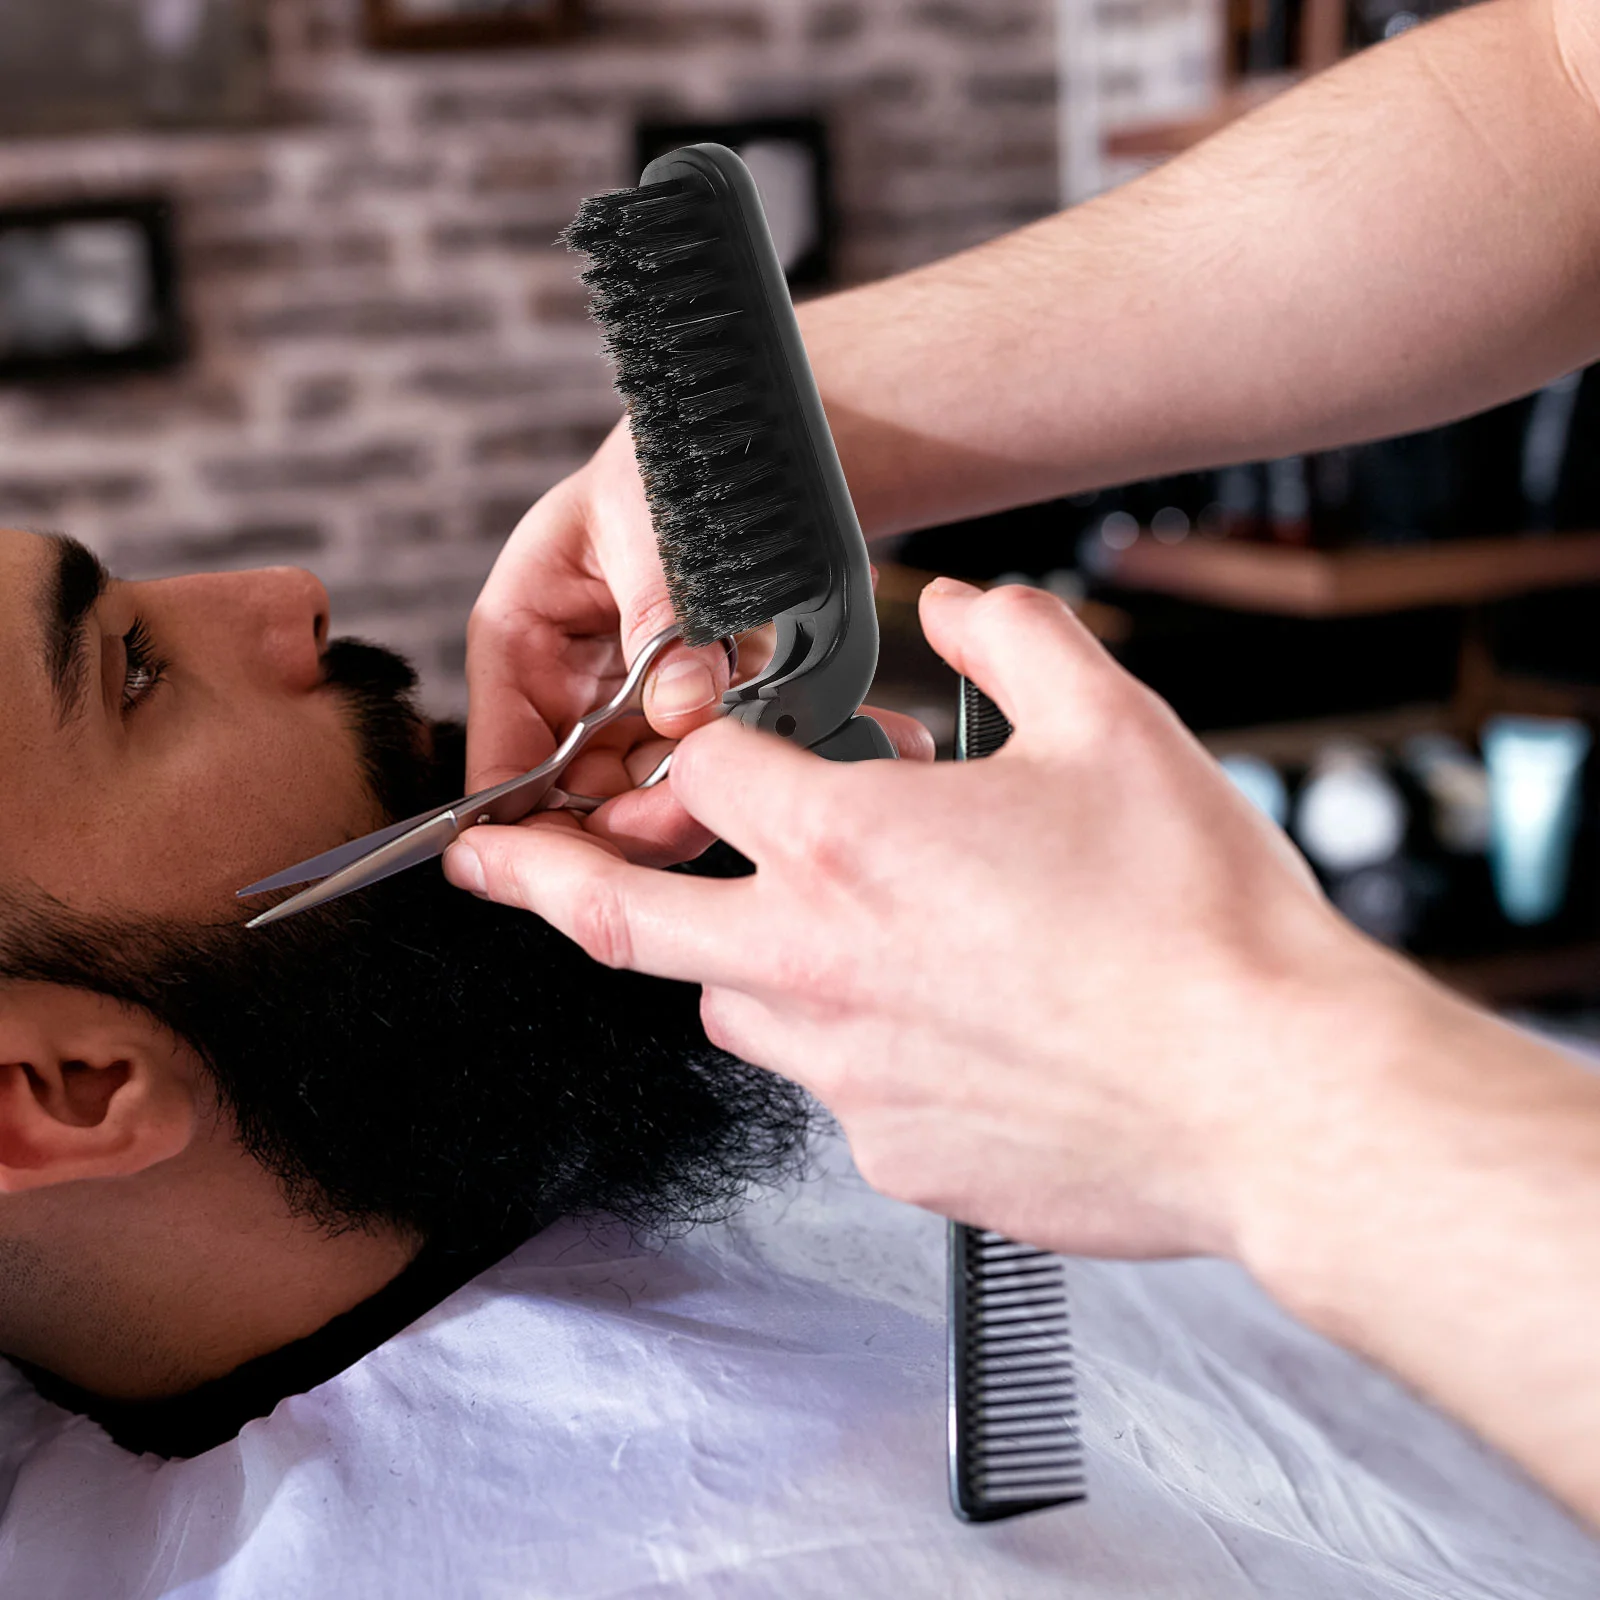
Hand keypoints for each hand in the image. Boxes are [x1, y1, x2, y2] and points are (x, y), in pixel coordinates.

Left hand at [445, 578, 1406, 1259]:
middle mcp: (816, 959)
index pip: (708, 761)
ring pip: (728, 1002)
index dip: (709, 726)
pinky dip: (845, 1041)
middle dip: (534, 876)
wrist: (1266, 1096)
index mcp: (852, 841)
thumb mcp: (1114, 724)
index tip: (716, 727)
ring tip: (808, 930)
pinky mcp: (890, 1151)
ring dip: (737, 954)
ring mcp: (843, 1069)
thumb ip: (1014, 640)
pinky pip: (828, 1084)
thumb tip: (961, 606)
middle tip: (481, 864)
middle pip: (624, 910)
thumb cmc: (1197, 918)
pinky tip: (938, 1024)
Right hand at [467, 420, 927, 864]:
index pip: (504, 761)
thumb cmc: (668, 458)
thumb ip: (662, 622)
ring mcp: (638, 705)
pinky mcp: (703, 709)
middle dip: (649, 817)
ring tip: (795, 775)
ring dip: (725, 795)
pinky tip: (851, 734)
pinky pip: (727, 755)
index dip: (539, 826)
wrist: (747, 438)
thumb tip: (682, 711)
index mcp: (522, 641)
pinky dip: (782, 755)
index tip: (599, 853)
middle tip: (715, 810)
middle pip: (589, 798)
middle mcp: (573, 687)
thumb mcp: (651, 528)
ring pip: (662, 791)